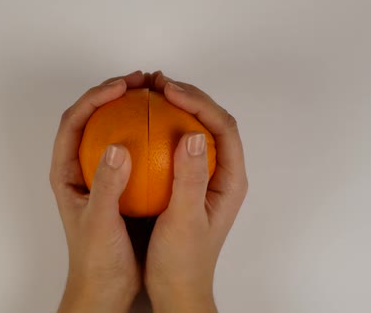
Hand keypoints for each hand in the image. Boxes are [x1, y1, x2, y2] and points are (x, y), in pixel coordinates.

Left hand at [49, 71, 147, 312]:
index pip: (74, 121)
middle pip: (92, 117)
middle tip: (143, 80)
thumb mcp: (99, 223)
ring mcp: (101, 173)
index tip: (124, 87)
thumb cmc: (95, 259)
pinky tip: (169, 129)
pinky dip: (147, 133)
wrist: (105, 287)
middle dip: (114, 92)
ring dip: (131, 108)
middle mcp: (80, 167)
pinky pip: (133, 149)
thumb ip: (107, 186)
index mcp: (66, 172)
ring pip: (112, 129)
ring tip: (156, 94)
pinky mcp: (120, 183)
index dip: (96, 97)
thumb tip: (117, 147)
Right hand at [145, 73, 248, 311]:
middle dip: (188, 96)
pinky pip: (177, 145)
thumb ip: (189, 179)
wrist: (177, 289)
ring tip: (150, 93)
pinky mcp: (186, 182)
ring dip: (175, 108)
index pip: (222, 126)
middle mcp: (222, 173)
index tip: (168, 90)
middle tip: (157, 83)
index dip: (198, 101)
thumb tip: (193, 133)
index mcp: (230, 179)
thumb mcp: (185, 221)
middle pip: (212, 121)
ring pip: (195, 129)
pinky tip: (140, 124)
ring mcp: (205, 176)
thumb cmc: (183, 262)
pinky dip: (163, 128)